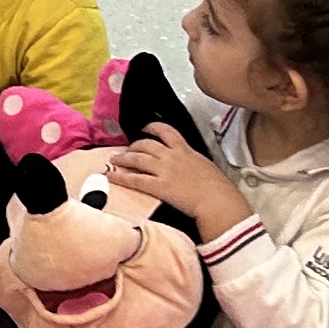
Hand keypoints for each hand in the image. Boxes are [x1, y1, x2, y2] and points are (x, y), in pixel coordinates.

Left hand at [106, 127, 239, 235]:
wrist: (217, 200)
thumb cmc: (217, 187)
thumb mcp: (205, 166)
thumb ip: (192, 162)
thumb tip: (187, 165)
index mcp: (185, 150)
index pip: (166, 131)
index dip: (152, 127)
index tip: (145, 128)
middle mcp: (171, 156)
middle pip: (146, 144)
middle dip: (134, 146)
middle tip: (126, 149)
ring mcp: (163, 170)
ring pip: (137, 159)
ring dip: (123, 158)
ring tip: (114, 159)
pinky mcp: (158, 186)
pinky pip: (135, 179)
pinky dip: (121, 177)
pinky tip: (111, 176)